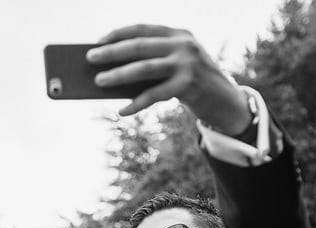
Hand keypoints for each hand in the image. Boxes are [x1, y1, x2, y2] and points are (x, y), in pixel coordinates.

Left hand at [88, 25, 249, 130]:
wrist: (225, 100)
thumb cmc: (191, 82)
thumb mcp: (175, 66)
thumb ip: (152, 64)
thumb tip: (112, 74)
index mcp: (178, 34)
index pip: (143, 28)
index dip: (119, 34)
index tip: (97, 40)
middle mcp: (183, 45)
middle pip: (139, 46)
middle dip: (112, 52)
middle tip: (90, 58)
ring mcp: (187, 64)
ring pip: (144, 68)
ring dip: (118, 75)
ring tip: (99, 81)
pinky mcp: (188, 86)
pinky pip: (154, 95)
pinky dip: (136, 104)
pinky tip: (122, 111)